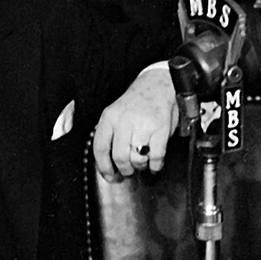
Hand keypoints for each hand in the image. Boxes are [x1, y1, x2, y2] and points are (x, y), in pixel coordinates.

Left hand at [93, 66, 177, 180]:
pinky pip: (156, 156)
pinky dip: (155, 165)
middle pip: (119, 157)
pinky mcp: (161, 127)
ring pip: (137, 158)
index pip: (100, 149)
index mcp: (109, 117)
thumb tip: (110, 165)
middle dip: (125, 170)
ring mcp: (143, 124)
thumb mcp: (117, 113)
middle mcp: (124, 120)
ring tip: (143, 164)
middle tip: (129, 172)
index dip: (104, 168)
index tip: (110, 176)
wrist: (160, 83)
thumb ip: (111, 135)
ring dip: (140, 167)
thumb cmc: (138, 102)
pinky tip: (155, 164)